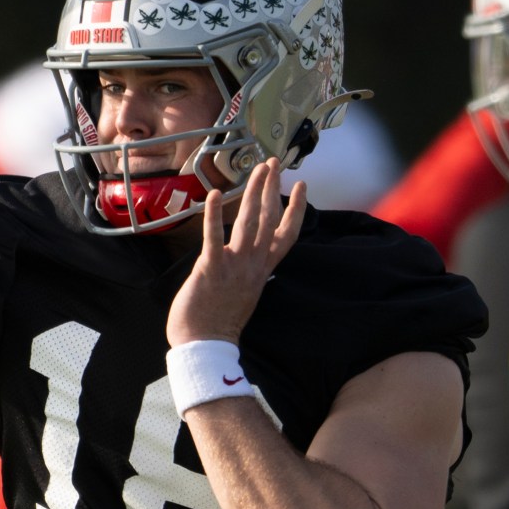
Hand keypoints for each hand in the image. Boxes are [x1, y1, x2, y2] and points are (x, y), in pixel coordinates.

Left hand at [167, 160, 305, 348]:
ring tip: (258, 169)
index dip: (296, 209)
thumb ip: (249, 271)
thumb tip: (250, 258)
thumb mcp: (244, 292)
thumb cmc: (219, 321)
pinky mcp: (210, 269)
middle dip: (273, 188)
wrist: (206, 346)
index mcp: (262, 270)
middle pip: (269, 219)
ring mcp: (233, 266)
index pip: (287, 234)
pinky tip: (213, 193)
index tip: (303, 186)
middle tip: (274, 162)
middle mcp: (253, 265)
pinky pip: (213, 237)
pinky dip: (213, 214)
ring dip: (253, 192)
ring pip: (248, 222)